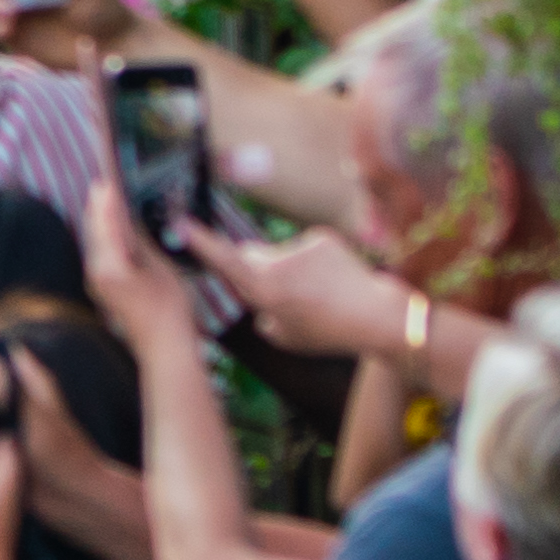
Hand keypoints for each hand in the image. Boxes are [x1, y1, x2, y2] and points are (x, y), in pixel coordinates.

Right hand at [207, 210, 402, 368]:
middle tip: (276, 293)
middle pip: (248, 255)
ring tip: (317, 292)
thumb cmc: (328, 332)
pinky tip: (330, 280)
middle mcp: (279, 264)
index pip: (224, 260)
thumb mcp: (283, 336)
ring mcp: (301, 247)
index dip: (199, 242)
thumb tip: (256, 295)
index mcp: (266, 291)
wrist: (378, 315)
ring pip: (277, 254)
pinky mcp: (321, 237)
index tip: (181, 223)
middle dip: (251, 269)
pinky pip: (302, 248)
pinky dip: (310, 262)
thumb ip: (260, 312)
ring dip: (287, 269)